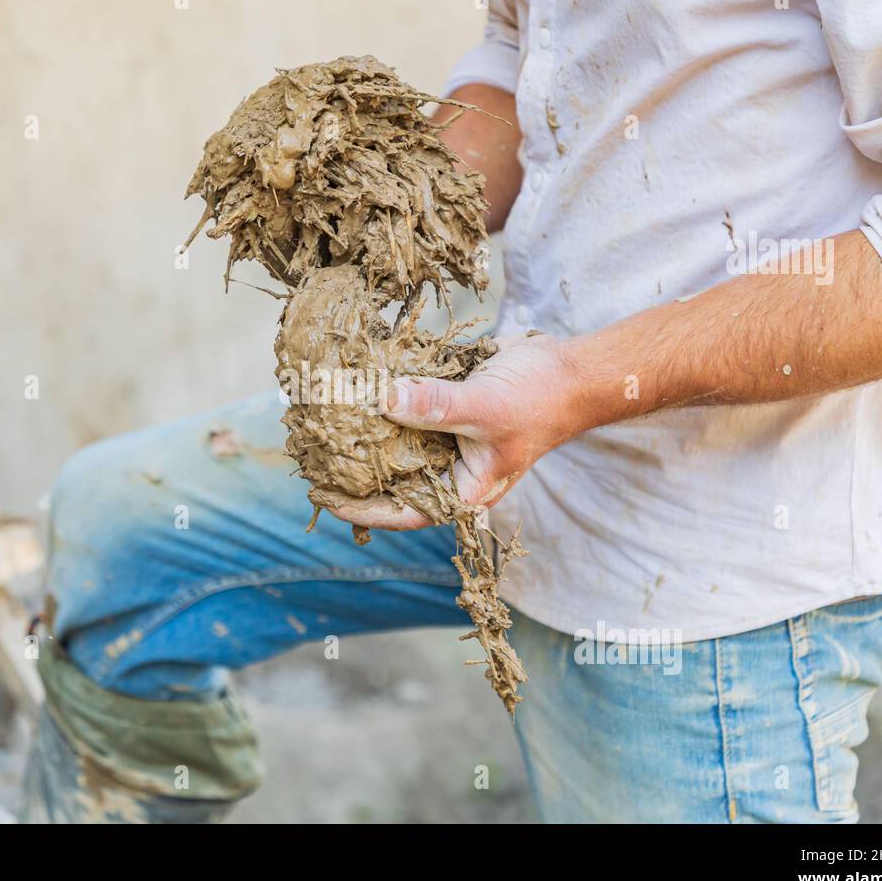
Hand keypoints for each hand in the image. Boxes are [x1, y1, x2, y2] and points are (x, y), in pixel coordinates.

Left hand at [328, 332, 582, 529]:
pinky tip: (353, 385)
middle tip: (310, 455)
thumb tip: (383, 400)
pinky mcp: (445, 408)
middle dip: (354, 468)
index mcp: (462, 487)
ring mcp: (447, 438)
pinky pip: (408, 408)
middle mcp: (450, 467)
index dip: (361, 509)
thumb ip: (436, 405)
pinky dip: (384, 399)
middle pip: (392, 478)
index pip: (402, 512)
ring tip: (320, 422)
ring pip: (396, 442)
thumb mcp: (486, 407)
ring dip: (364, 431)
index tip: (322, 495)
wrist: (571, 368)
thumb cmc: (540, 399)